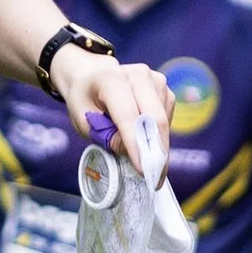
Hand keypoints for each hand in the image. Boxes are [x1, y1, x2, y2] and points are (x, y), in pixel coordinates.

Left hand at [50, 45, 172, 180]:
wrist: (90, 76)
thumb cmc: (85, 100)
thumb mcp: (84, 122)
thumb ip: (106, 137)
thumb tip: (134, 153)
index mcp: (111, 80)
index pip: (128, 117)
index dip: (137, 146)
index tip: (143, 171)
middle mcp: (137, 74)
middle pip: (154, 118)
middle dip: (156, 151)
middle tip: (155, 177)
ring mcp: (153, 78)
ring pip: (163, 119)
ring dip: (157, 143)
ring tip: (144, 157)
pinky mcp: (163, 86)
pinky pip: (166, 115)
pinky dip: (158, 132)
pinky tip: (145, 135)